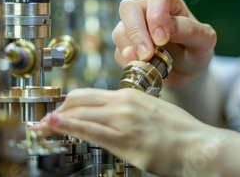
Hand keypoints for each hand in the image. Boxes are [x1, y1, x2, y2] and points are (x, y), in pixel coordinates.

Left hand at [36, 88, 224, 174]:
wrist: (198, 145)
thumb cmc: (180, 131)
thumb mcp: (154, 111)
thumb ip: (132, 110)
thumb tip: (114, 115)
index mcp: (131, 95)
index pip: (89, 94)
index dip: (69, 103)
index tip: (58, 112)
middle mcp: (124, 103)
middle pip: (79, 100)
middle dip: (58, 110)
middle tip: (45, 121)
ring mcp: (123, 121)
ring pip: (80, 114)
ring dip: (57, 120)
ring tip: (41, 127)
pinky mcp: (125, 141)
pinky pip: (89, 130)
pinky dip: (68, 127)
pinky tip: (54, 127)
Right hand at [112, 0, 216, 86]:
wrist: (188, 74)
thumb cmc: (197, 50)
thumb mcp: (204, 41)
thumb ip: (189, 30)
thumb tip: (166, 28)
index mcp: (170, 2)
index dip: (156, 11)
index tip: (162, 37)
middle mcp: (148, 10)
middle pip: (129, 6)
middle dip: (136, 31)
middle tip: (147, 53)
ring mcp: (135, 27)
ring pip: (120, 29)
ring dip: (130, 48)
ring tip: (145, 62)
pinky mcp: (126, 46)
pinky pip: (118, 51)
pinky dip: (128, 62)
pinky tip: (142, 67)